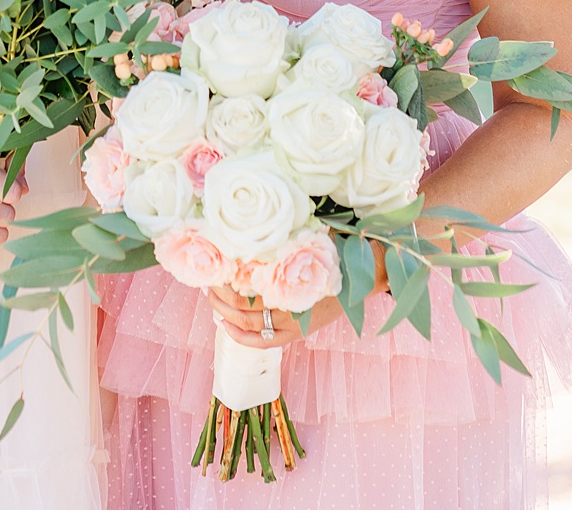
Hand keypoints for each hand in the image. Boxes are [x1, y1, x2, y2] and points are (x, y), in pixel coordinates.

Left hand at [205, 242, 387, 349]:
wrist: (365, 274)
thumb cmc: (336, 250)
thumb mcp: (308, 239)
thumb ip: (282, 240)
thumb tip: (251, 230)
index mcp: (289, 281)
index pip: (246, 287)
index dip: (225, 280)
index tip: (212, 268)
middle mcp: (288, 307)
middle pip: (242, 308)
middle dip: (219, 297)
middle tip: (206, 283)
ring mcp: (292, 323)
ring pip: (248, 326)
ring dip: (225, 314)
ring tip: (211, 300)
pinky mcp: (296, 332)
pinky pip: (263, 341)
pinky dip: (241, 336)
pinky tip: (225, 325)